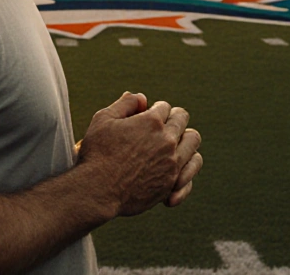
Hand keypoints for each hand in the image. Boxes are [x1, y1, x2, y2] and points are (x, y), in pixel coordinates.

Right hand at [77, 92, 202, 216]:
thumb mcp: (103, 120)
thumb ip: (125, 104)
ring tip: (174, 142)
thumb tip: (143, 98)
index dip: (155, 110)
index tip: (148, 116)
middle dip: (172, 118)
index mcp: (151, 121)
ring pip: (193, 141)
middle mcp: (166, 140)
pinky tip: (174, 168)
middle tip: (163, 125)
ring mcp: (172, 163)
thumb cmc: (97, 154)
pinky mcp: (172, 183)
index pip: (164, 107)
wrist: (97, 192)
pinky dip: (185, 167)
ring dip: (184, 137)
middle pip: (182, 118)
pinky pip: (190, 171)